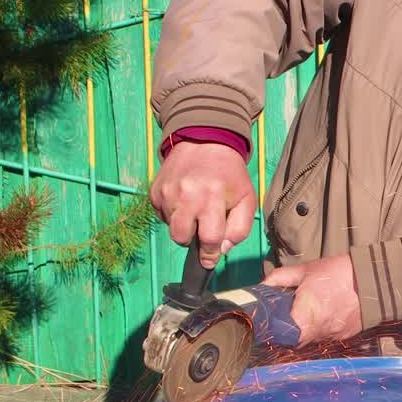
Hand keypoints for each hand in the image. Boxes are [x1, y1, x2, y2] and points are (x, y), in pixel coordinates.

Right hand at [150, 142, 255, 268]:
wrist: (205, 141)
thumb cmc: (230, 174)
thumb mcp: (246, 199)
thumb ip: (240, 228)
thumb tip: (223, 249)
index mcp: (212, 198)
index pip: (209, 239)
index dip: (210, 255)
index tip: (209, 260)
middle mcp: (186, 196)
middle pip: (182, 239)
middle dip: (193, 241)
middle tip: (203, 229)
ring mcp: (167, 193)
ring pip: (170, 229)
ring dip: (183, 227)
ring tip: (195, 212)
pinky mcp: (155, 191)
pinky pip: (162, 216)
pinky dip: (173, 215)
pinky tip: (184, 200)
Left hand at [262, 254, 362, 344]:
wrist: (374, 278)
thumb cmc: (338, 272)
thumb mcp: (305, 270)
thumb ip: (280, 278)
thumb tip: (261, 286)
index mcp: (307, 314)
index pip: (284, 337)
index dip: (276, 332)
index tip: (273, 323)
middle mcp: (319, 330)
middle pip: (296, 341)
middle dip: (290, 331)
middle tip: (288, 316)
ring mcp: (333, 335)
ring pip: (312, 340)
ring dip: (306, 330)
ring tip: (308, 313)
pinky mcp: (345, 336)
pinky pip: (327, 337)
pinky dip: (322, 329)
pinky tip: (325, 314)